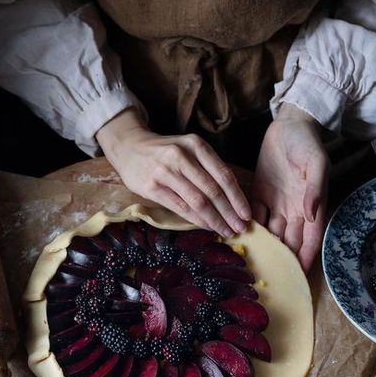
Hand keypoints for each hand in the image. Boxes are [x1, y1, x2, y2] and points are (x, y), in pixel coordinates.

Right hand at [96, 108, 250, 237]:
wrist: (129, 147)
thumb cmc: (164, 152)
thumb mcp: (188, 149)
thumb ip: (207, 168)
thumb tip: (232, 199)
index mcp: (196, 145)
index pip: (223, 175)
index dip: (237, 198)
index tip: (247, 214)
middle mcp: (182, 156)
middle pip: (213, 190)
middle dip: (229, 213)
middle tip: (240, 228)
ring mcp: (165, 172)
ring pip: (198, 201)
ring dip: (215, 220)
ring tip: (226, 231)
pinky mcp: (152, 187)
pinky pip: (180, 207)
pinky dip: (197, 220)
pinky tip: (207, 227)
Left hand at [251, 103, 329, 271]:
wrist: (289, 125)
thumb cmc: (307, 144)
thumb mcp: (316, 164)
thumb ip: (315, 190)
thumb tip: (312, 215)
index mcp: (311, 207)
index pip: (309, 239)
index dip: (304, 257)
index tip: (297, 275)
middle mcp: (293, 211)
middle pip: (288, 241)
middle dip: (281, 260)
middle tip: (269, 277)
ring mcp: (275, 204)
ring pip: (269, 232)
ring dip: (262, 247)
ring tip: (251, 264)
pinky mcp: (258, 194)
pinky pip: (252, 216)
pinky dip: (246, 227)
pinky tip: (236, 239)